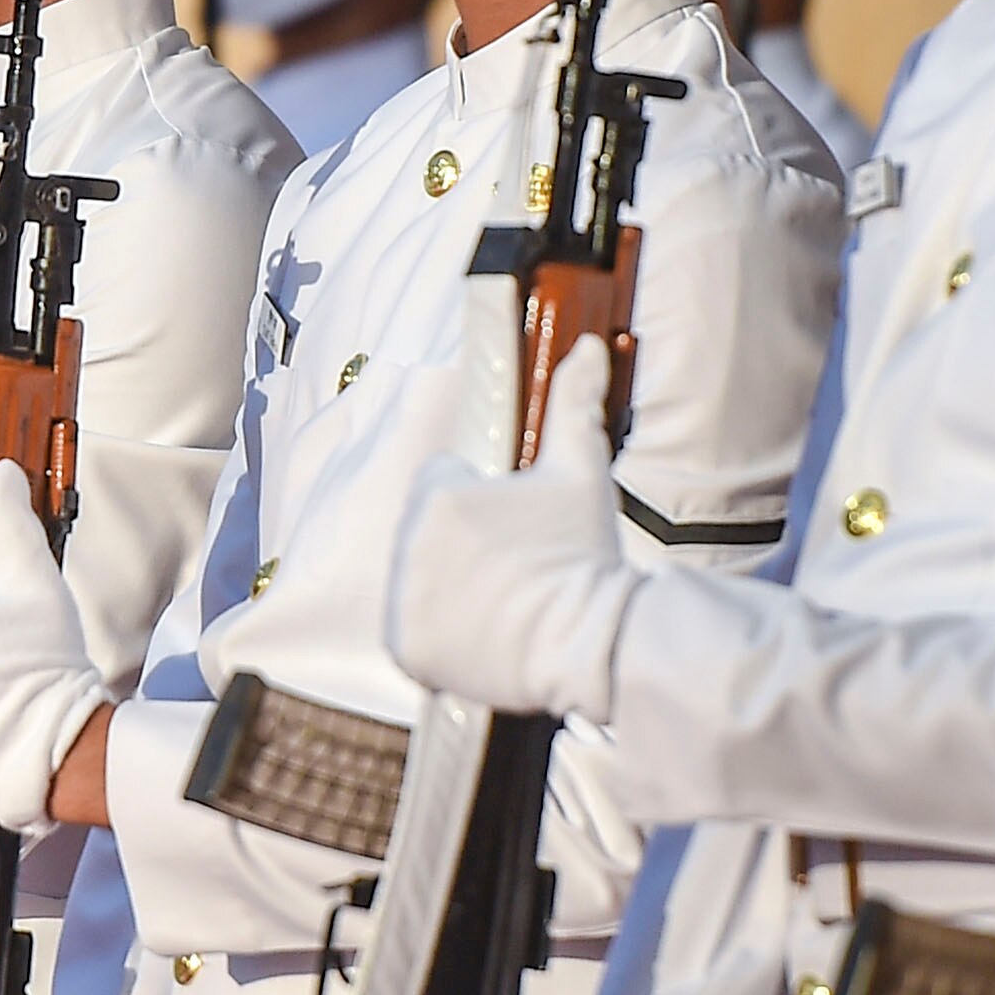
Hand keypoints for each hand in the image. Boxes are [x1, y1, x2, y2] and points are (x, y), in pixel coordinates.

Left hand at [386, 336, 632, 722]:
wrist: (591, 642)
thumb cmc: (584, 553)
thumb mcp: (582, 470)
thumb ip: (574, 402)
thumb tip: (587, 347)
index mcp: (439, 494)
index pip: (441, 479)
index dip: (479, 498)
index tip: (513, 523)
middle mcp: (408, 544)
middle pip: (425, 530)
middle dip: (460, 541)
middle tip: (513, 563)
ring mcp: (403, 599)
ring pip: (416, 578)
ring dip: (447, 584)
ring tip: (502, 598)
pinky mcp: (406, 647)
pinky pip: (411, 630)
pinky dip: (438, 633)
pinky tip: (483, 631)